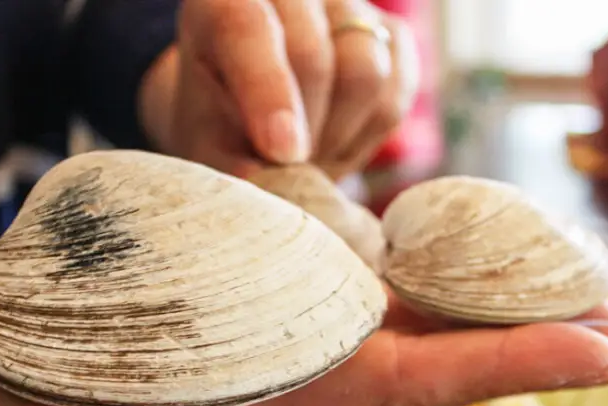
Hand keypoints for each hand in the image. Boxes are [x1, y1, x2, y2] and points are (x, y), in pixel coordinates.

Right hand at [0, 297, 607, 405]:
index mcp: (262, 404)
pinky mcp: (257, 304)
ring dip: (496, 304)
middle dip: (539, 344)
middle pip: (437, 355)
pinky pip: (358, 287)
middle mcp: (292, 372)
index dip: (507, 364)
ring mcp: (281, 339)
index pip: (405, 382)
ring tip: (584, 287)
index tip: (605, 351)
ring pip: (408, 319)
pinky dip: (421, 272)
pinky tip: (464, 254)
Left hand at [138, 0, 418, 179]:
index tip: (282, 152)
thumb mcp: (211, 150)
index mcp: (225, 2)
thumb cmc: (224, 133)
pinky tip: (336, 145)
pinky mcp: (392, 38)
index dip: (268, 89)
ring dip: (339, 135)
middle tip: (290, 168)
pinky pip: (396, 94)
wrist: (259, 128)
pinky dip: (369, 137)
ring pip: (365, 70)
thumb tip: (279, 186)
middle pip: (314, 54)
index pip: (247, 26)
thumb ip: (235, 163)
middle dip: (306, 128)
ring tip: (310, 157)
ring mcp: (348, 8)